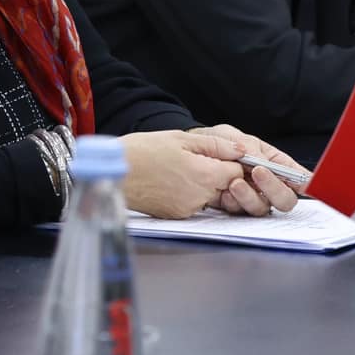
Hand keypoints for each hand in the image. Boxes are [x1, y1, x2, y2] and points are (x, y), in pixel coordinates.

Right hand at [117, 127, 299, 219]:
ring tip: (180, 167)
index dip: (232, 161)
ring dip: (203, 183)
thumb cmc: (142, 151)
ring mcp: (188, 208)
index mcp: (204, 175)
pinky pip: (194, 203)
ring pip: (210, 195)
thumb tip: (241, 150)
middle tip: (196, 158)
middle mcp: (200, 196)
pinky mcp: (177, 216)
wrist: (113, 173)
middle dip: (218, 173)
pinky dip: (188, 192)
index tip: (222, 153)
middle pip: (225, 185)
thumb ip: (215, 145)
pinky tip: (171, 180)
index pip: (236, 172)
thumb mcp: (180, 139)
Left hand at [189, 124, 304, 216]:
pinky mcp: (232, 207)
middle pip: (285, 199)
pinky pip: (239, 212)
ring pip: (262, 208)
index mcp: (272, 163)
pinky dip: (233, 203)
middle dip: (274, 188)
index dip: (305, 182)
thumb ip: (248, 146)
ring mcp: (250, 198)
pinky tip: (224, 192)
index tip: (306, 184)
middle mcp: (265, 184)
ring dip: (250, 196)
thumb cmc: (217, 141)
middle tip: (258, 172)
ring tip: (234, 181)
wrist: (191, 151)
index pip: (296, 176)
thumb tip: (262, 161)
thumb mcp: (232, 135)